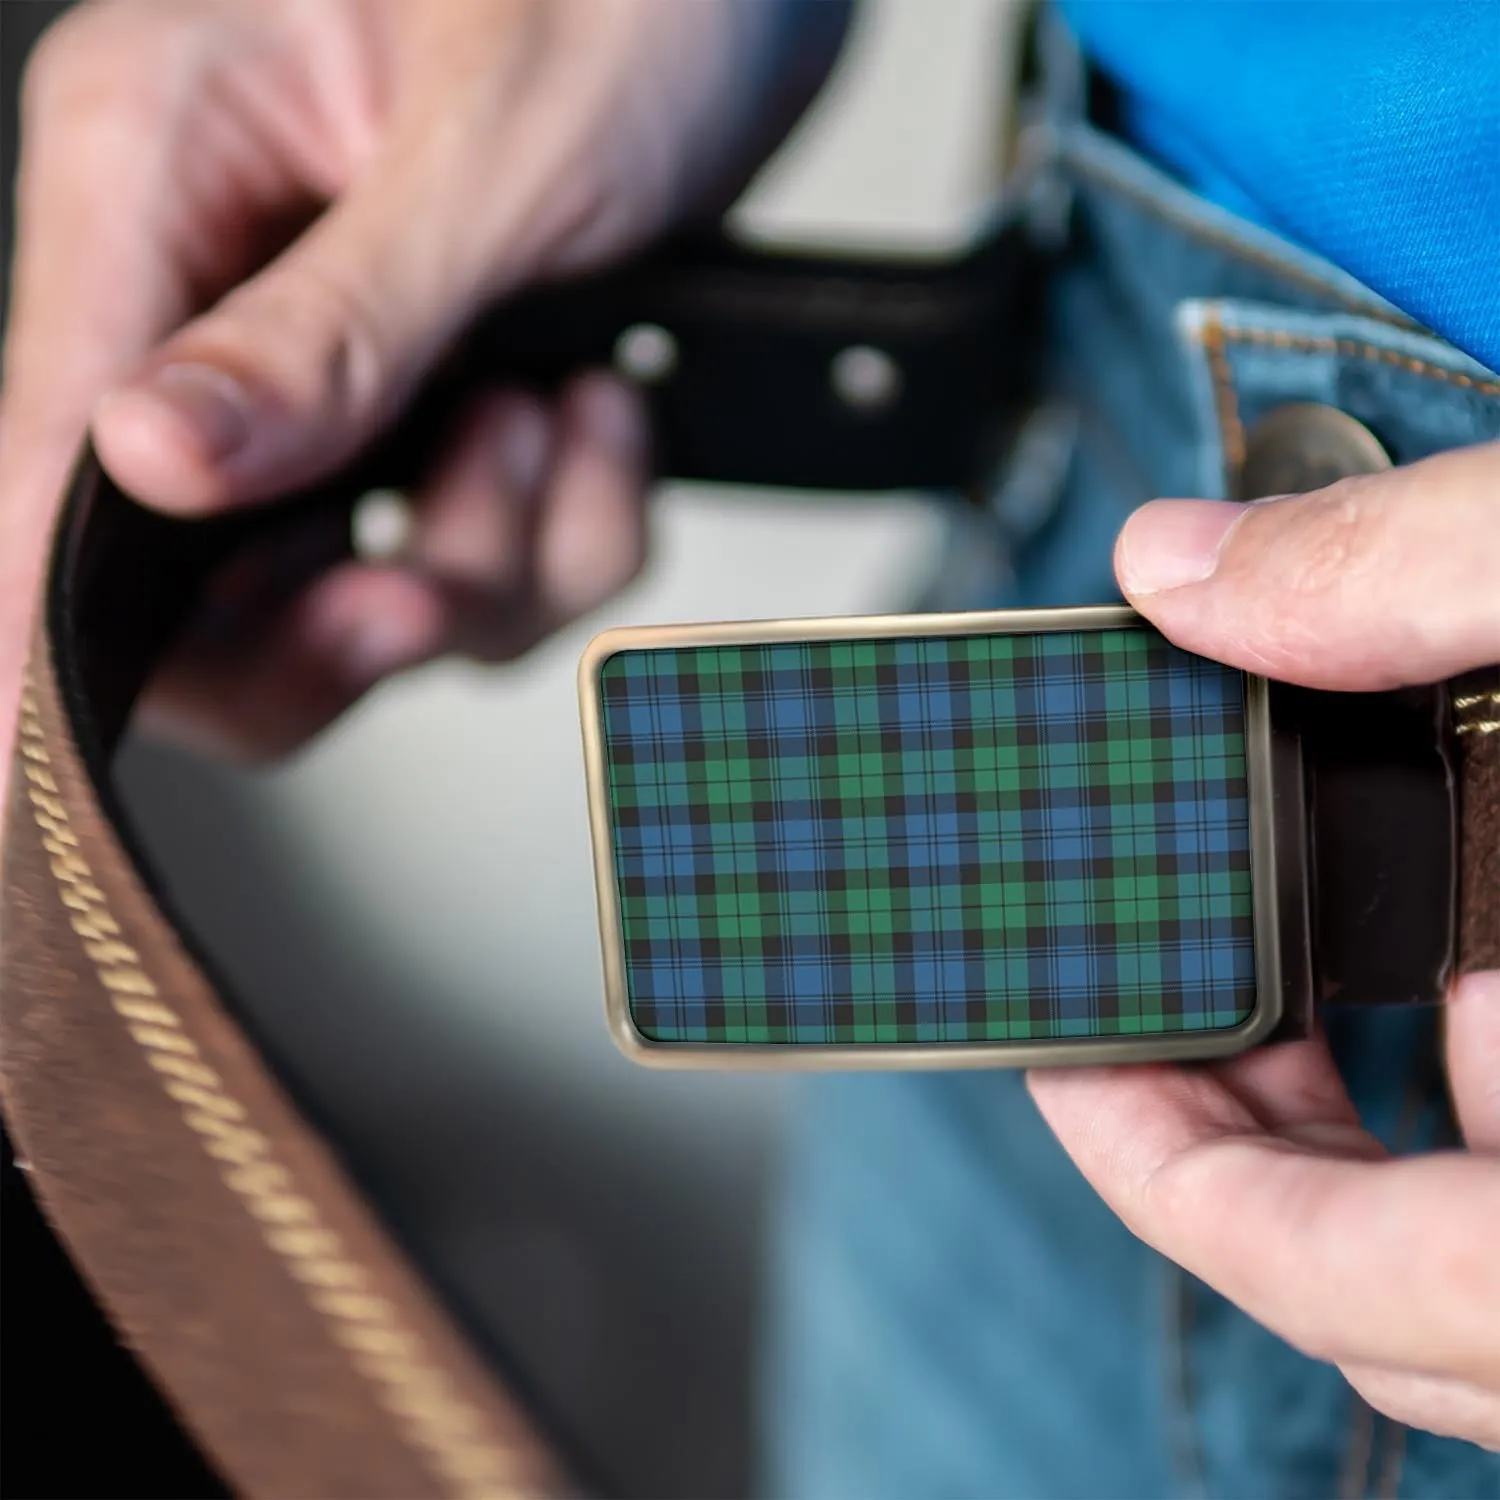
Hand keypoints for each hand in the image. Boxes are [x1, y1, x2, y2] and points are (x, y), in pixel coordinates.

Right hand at [0, 0, 844, 758]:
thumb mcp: (490, 154)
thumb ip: (327, 329)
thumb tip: (146, 462)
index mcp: (161, 169)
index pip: (48, 441)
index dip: (36, 619)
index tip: (23, 757)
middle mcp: (224, 284)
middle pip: (205, 580)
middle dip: (353, 612)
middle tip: (437, 588)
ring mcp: (339, 367)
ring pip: (378, 590)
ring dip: (504, 550)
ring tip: (565, 413)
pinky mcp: (440, 415)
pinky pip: (499, 561)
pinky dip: (577, 526)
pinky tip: (606, 414)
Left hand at [1030, 443, 1499, 1448]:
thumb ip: (1424, 572)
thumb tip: (1185, 565)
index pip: (1369, 1281)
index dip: (1182, 1184)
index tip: (1062, 1064)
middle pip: (1398, 1292)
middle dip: (1245, 1143)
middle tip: (1133, 1010)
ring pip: (1474, 1266)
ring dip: (1353, 1130)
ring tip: (1254, 987)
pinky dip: (1461, 1106)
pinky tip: (1436, 980)